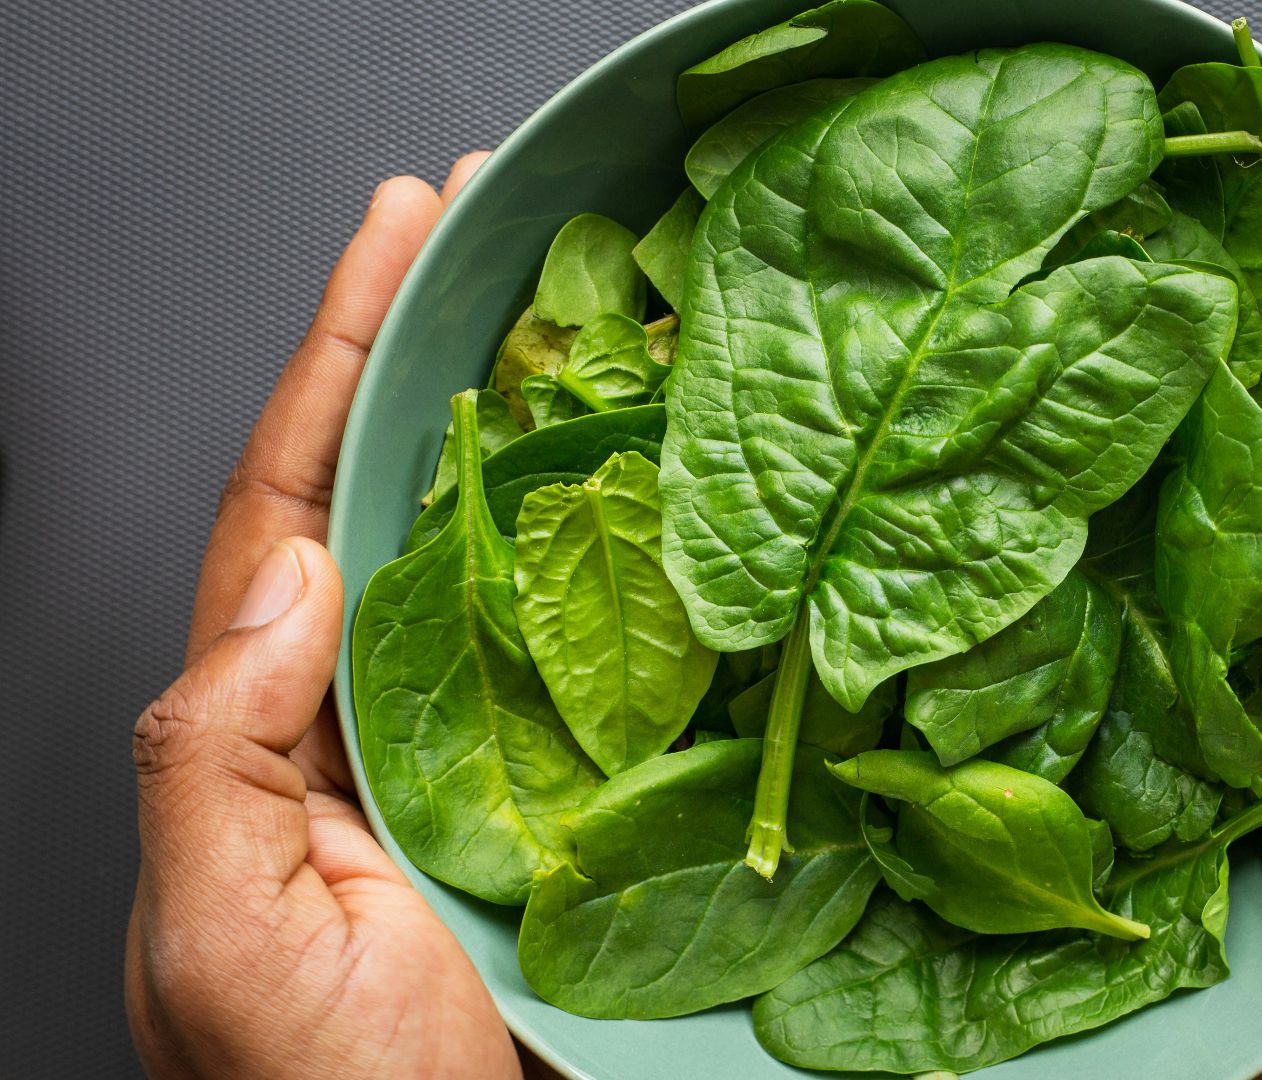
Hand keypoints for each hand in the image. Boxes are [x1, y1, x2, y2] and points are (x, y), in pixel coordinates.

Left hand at [124, 154, 529, 1078]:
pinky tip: (644, 487)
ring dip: (518, 425)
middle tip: (483, 224)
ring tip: (565, 311)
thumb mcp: (221, 937)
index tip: (398, 237)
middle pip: (385, 489)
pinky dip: (601, 548)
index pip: (288, 501)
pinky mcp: (555, 785)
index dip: (336, 356)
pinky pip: (577, 641)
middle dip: (420, 348)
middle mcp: (359, 710)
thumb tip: (289, 578)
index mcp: (265, 728)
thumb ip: (216, 758)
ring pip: (485, 549)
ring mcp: (462, 742)